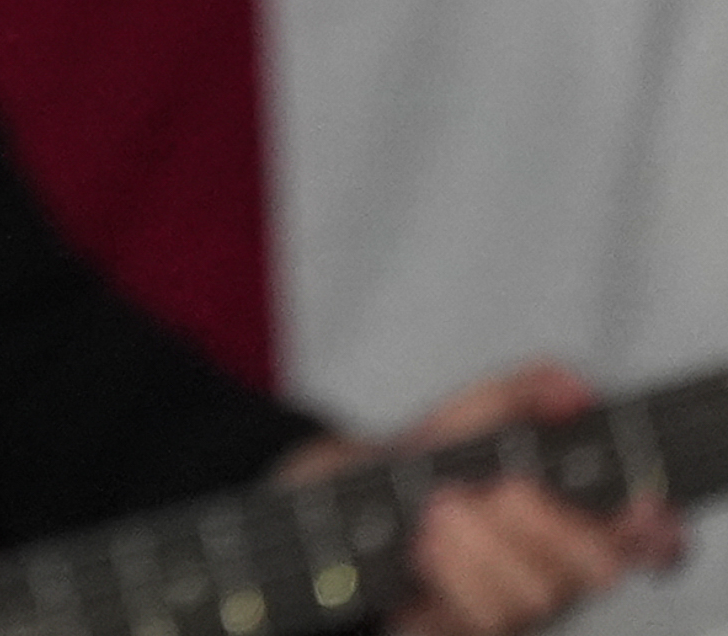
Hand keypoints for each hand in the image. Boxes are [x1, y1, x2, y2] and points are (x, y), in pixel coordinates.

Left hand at [286, 362, 686, 635]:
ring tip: (439, 512)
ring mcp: (516, 611)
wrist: (346, 498)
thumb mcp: (469, 415)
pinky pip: (479, 622)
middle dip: (545, 522)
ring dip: (481, 545)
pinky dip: (449, 573)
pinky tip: (423, 545)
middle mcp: (557, 575)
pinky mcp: (465, 631)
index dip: (657, 534)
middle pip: (596, 570)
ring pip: (535, 598)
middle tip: (495, 489)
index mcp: (576, 524)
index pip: (649, 544)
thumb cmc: (427, 463)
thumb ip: (523, 392)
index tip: (641, 508)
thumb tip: (574, 391)